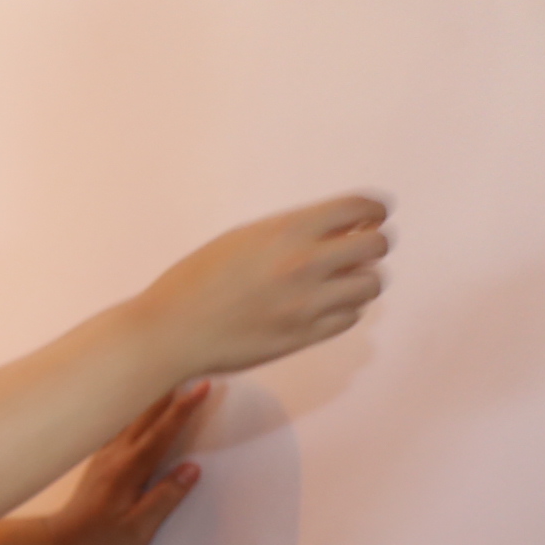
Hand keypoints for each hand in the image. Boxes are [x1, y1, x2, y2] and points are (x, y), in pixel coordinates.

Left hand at [42, 382, 214, 544]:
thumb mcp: (136, 530)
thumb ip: (164, 498)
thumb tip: (192, 468)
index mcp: (128, 471)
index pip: (162, 433)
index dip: (184, 409)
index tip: (203, 385)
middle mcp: (115, 457)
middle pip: (147, 416)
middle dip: (171, 391)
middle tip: (190, 366)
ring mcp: (104, 456)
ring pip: (132, 418)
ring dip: (152, 397)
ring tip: (170, 376)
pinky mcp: (99, 461)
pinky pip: (121, 426)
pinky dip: (135, 411)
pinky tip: (137, 402)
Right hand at [142, 195, 389, 376]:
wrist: (167, 333)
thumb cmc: (195, 282)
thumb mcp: (243, 239)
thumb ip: (293, 231)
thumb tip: (343, 229)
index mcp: (287, 231)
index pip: (361, 207)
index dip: (374, 209)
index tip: (372, 216)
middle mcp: (304, 264)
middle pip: (377, 245)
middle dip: (371, 244)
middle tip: (356, 250)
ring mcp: (306, 304)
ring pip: (371, 285)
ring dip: (361, 280)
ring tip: (339, 283)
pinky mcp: (303, 337)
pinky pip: (349, 317)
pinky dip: (344, 309)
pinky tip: (321, 307)